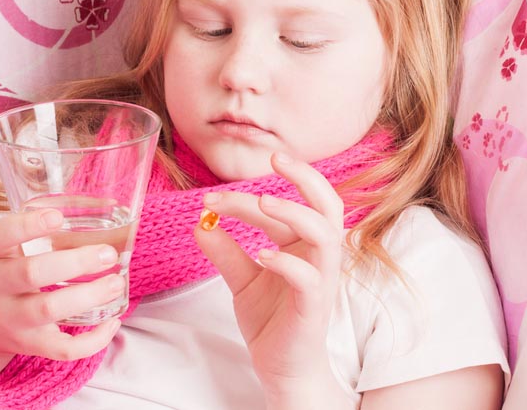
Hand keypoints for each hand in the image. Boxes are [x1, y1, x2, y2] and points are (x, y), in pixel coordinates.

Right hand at [0, 210, 122, 360]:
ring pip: (49, 310)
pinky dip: (93, 340)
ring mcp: (12, 319)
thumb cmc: (3, 275)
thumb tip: (107, 203)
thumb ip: (37, 228)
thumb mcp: (4, 250)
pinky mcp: (29, 345)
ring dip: (88, 296)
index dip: (27, 226)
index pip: (0, 236)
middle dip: (74, 262)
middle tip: (107, 253)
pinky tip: (113, 322)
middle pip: (32, 273)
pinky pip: (62, 348)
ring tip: (116, 283)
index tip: (57, 217)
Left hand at [194, 153, 348, 405]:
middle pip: (327, 203)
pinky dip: (287, 262)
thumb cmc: (271, 321)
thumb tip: (199, 222)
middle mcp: (317, 256)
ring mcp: (321, 280)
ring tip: (264, 201)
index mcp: (302, 244)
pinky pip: (310, 278)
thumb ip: (225, 252)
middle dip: (305, 176)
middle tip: (275, 157)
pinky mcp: (314, 306)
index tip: (209, 200)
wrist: (281, 369)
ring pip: (326, 234)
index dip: (245, 198)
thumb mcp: (241, 280)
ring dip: (296, 212)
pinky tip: (261, 256)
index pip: (282, 207)